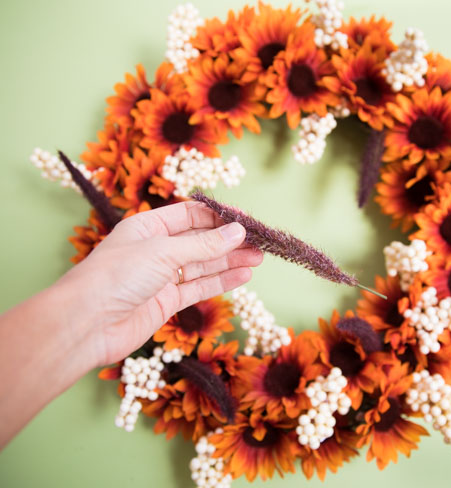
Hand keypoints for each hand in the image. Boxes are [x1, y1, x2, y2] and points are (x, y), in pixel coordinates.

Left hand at [58, 201, 261, 367]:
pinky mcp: (167, 301)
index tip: (247, 220)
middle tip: (260, 242)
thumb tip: (238, 232)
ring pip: (204, 264)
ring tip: (259, 258)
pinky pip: (200, 287)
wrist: (87, 324)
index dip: (219, 217)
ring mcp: (162, 276)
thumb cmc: (115, 276)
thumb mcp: (163, 251)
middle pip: (201, 240)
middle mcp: (156, 249)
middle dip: (230, 240)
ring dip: (231, 260)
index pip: (190, 214)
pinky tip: (243, 275)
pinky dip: (222, 281)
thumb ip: (203, 245)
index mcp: (148, 226)